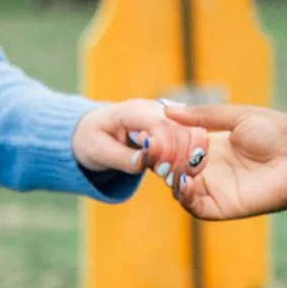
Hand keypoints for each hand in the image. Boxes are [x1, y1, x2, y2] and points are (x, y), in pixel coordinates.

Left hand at [74, 99, 208, 185]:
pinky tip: (184, 173)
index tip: (161, 171)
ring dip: (191, 157)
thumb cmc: (93, 139)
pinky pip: (193, 138)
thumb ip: (120, 157)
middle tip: (169, 178)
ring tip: (176, 178)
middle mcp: (154, 109)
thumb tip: (141, 162)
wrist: (95, 131)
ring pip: (193, 131)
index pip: (159, 123)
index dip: (166, 147)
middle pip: (182, 127)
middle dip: (180, 155)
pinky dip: (193, 156)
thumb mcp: (97, 151)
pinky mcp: (174, 127)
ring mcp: (167, 116)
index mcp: (132, 110)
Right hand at [161, 102, 286, 218]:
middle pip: (174, 168)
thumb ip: (202, 115)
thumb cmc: (275, 131)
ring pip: (179, 188)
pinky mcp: (223, 206)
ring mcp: (215, 188)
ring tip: (170, 164)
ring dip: (170, 177)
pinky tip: (183, 180)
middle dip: (161, 160)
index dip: (164, 141)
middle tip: (154, 150)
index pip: (177, 146)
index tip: (153, 133)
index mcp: (212, 145)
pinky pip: (194, 207)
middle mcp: (210, 168)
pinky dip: (183, 196)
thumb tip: (166, 110)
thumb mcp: (236, 116)